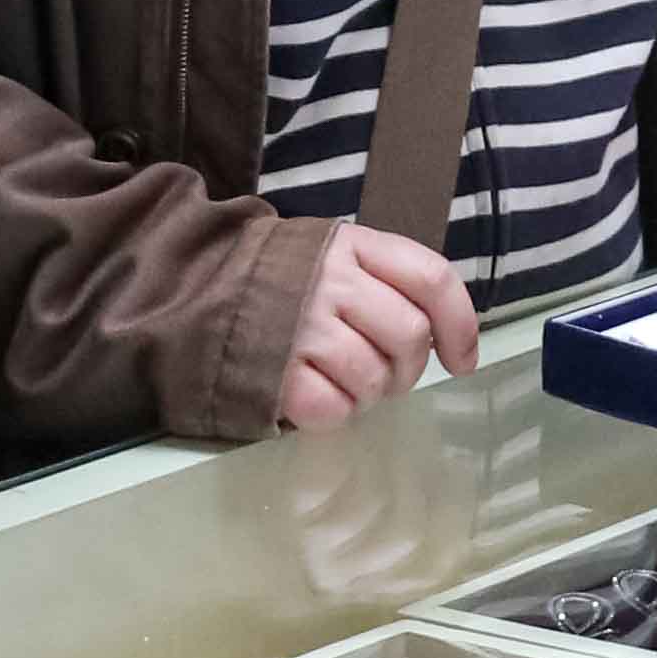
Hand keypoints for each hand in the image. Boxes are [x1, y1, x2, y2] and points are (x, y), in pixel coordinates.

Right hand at [270, 221, 484, 431]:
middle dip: (406, 368)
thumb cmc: (280, 280)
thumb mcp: (334, 255)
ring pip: (374, 378)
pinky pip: (333, 409)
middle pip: (409, 335)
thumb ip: (389, 281)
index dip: (460, 325)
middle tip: (382, 373)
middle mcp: (330, 280)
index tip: (461, 361)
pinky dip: (333, 412)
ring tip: (341, 380)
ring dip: (368, 393)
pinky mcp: (275, 372)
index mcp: (352, 245)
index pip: (431, 278)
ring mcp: (302, 326)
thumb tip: (451, 345)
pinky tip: (315, 394)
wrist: (195, 288)